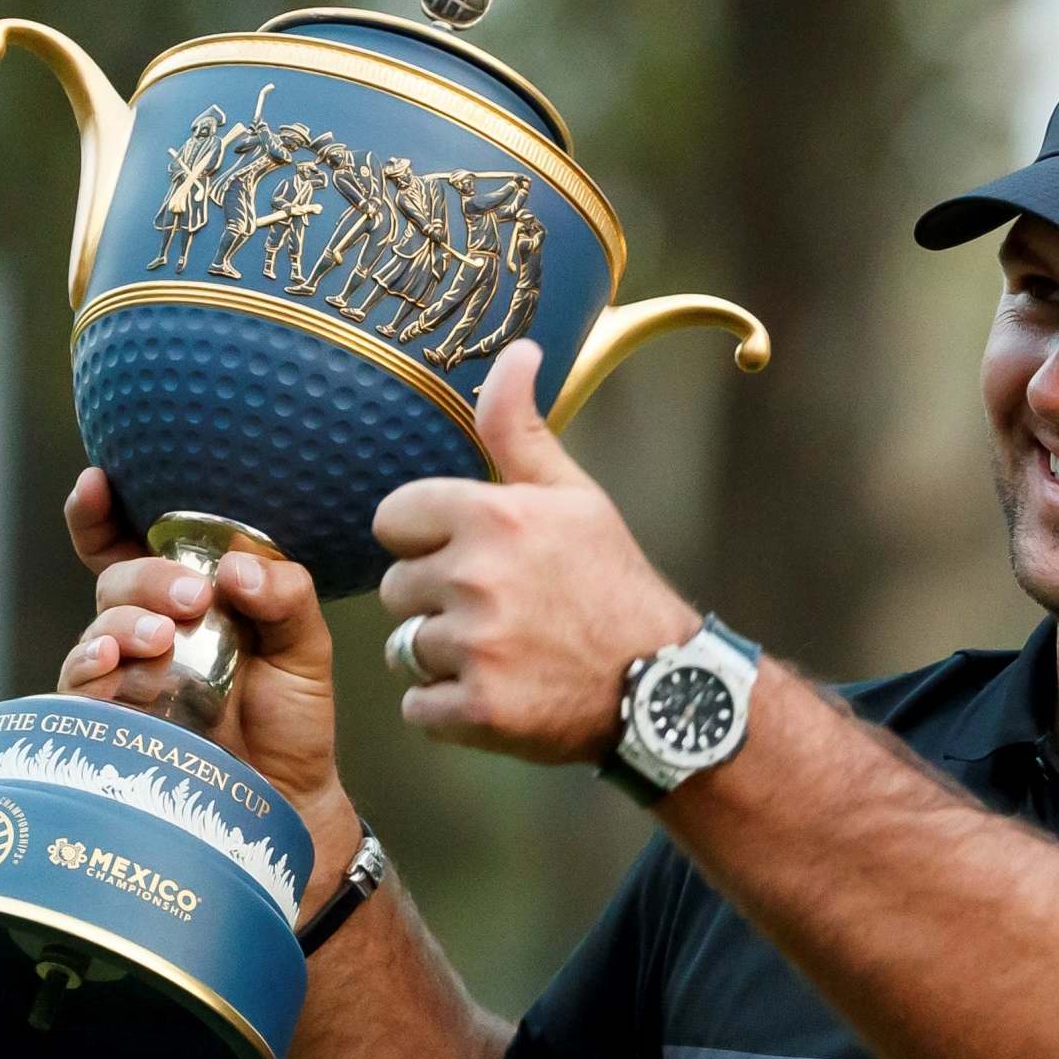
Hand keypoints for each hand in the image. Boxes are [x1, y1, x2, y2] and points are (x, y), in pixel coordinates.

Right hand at [57, 469, 352, 845]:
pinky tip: (115, 667)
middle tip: (192, 597)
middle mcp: (149, 631)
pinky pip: (82, 690)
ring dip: (123, 624)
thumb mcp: (305, 647)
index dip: (103, 512)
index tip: (97, 479)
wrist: (289, 798)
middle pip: (117, 581)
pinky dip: (93, 670)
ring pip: (97, 631)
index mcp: (189, 599)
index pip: (130, 545)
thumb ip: (285, 596)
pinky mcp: (113, 725)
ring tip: (161, 638)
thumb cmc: (291, 718)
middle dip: (147, 579)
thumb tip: (236, 570)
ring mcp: (127, 678)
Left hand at [374, 339, 696, 761]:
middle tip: (502, 612)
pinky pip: (419, 708)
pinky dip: (452, 711)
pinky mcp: (478, 710)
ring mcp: (476, 647)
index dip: (429, 540)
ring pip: (406, 649)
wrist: (665, 686)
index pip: (394, 519)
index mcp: (492, 515)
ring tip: (507, 654)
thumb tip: (517, 348)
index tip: (474, 556)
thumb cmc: (612, 583)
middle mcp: (477, 577)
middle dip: (436, 601)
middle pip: (396, 588)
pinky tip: (504, 693)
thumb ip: (521, 428)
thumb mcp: (574, 496)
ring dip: (445, 658)